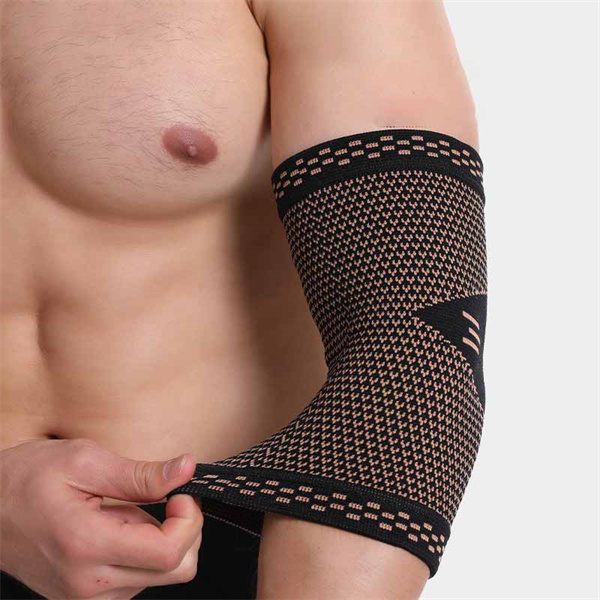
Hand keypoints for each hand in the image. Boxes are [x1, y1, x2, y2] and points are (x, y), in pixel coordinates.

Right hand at [0, 438, 202, 599]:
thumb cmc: (27, 478)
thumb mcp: (85, 461)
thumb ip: (140, 473)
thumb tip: (186, 469)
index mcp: (88, 545)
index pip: (169, 554)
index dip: (190, 520)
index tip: (180, 494)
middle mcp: (89, 583)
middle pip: (175, 571)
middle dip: (185, 531)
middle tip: (167, 499)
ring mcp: (86, 596)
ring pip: (160, 577)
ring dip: (159, 541)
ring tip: (124, 512)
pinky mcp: (85, 597)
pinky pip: (137, 581)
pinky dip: (142, 553)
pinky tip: (118, 528)